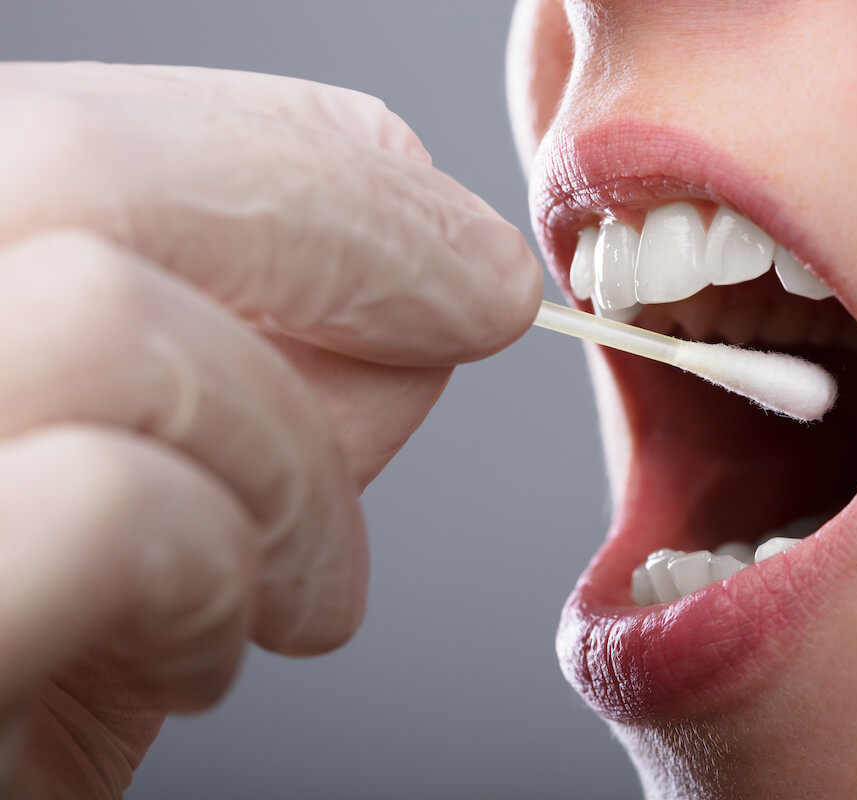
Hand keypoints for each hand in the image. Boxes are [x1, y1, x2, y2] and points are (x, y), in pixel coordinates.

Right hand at [0, 62, 540, 796]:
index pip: (64, 129)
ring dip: (291, 459)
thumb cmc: (18, 675)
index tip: (440, 222)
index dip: (286, 153)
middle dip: (345, 229)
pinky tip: (222, 648)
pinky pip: (111, 509)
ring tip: (310, 582)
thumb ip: (242, 387)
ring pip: (111, 332)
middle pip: (79, 170)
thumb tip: (410, 290)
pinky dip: (226, 563)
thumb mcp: (121, 512)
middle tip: (477, 302)